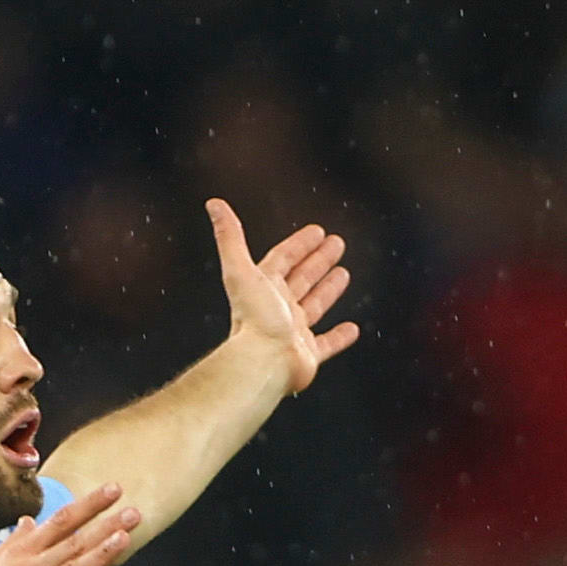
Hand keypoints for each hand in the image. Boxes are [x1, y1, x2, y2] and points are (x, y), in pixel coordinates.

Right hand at [0, 484, 136, 565]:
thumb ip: (13, 543)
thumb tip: (28, 522)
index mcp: (18, 553)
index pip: (59, 522)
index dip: (88, 505)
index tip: (113, 490)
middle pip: (72, 542)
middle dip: (105, 525)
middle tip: (134, 512)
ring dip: (101, 555)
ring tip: (126, 539)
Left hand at [208, 198, 359, 396]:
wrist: (263, 362)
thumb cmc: (254, 319)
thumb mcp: (241, 270)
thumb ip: (229, 237)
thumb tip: (214, 204)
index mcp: (265, 288)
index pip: (284, 258)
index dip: (300, 243)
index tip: (318, 231)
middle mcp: (278, 308)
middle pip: (301, 278)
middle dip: (318, 260)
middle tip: (337, 244)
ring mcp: (293, 332)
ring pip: (314, 305)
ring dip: (328, 289)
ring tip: (343, 274)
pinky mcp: (307, 355)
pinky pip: (326, 344)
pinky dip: (339, 337)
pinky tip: (352, 329)